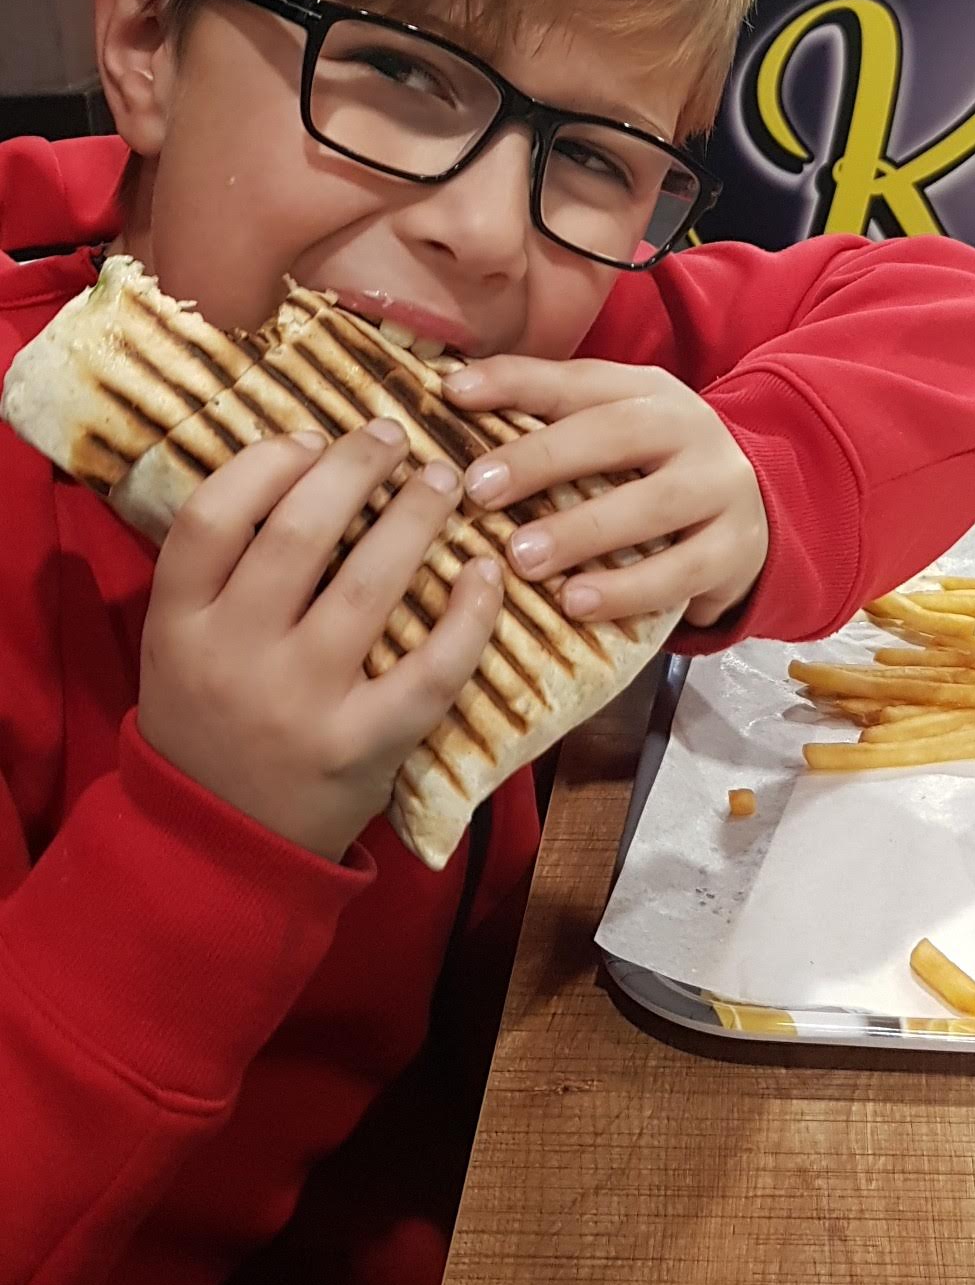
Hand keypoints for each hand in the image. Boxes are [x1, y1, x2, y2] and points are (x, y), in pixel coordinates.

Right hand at [138, 421, 502, 861]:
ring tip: (442, 480)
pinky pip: (429, 669)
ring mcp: (301, 704)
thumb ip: (217, 569)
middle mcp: (234, 658)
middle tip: (392, 437)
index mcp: (178, 624)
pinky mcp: (362, 747)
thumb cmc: (210, 721)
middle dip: (354, 468)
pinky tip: (486, 572)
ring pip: (368, 586)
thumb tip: (296, 461)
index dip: (266, 462)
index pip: (211, 516)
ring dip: (414, 518)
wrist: (223, 847)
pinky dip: (468, 615)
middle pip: (296, 535)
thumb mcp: (179, 645)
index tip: (311, 437)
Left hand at [446, 358, 768, 628]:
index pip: (578, 379)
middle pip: (616, 433)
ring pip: (653, 504)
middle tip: (480, 489)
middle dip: (544, 459)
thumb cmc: (655, 473)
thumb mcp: (615, 435)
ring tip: (520, 557)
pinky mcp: (736, 548)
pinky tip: (575, 602)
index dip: (515, 381)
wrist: (757, 514)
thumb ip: (549, 423)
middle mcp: (689, 428)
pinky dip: (625, 589)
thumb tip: (450, 402)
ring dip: (582, 531)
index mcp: (647, 392)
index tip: (453, 392)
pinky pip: (681, 571)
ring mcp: (720, 487)